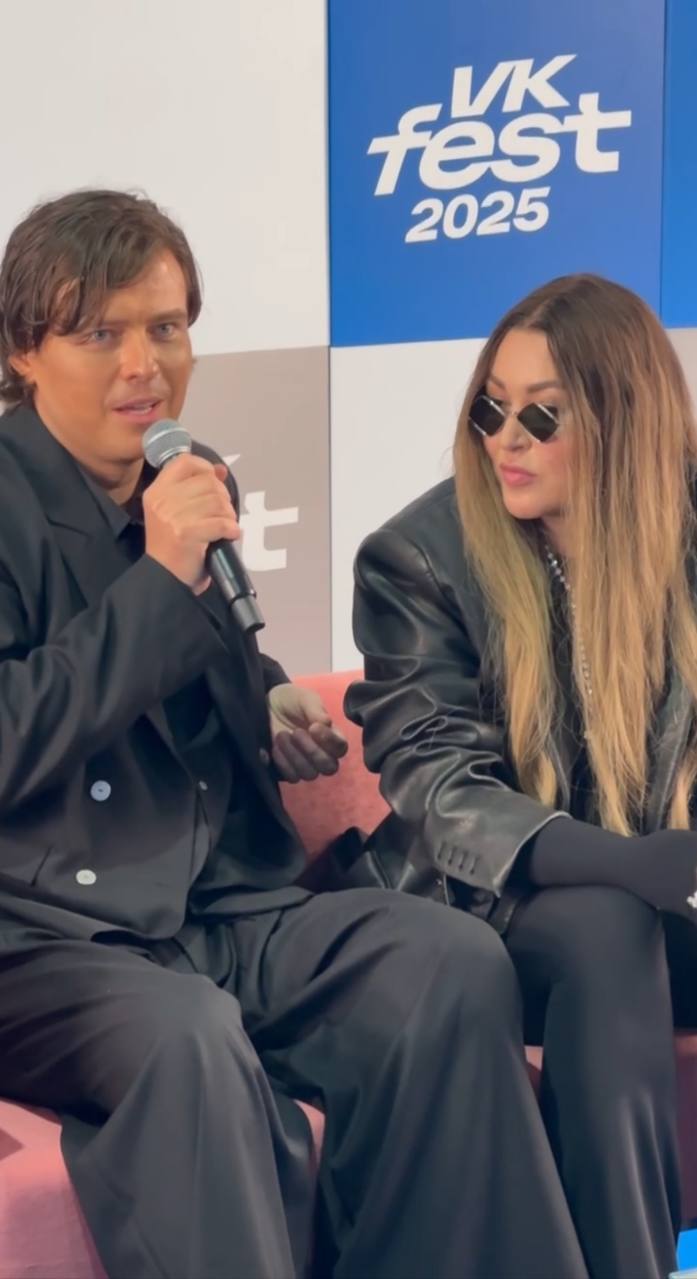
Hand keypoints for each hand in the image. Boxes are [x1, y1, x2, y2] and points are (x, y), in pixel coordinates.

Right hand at [143, 455, 239, 593]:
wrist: (163, 578)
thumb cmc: (173, 546)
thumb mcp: (177, 512)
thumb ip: (197, 488)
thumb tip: (220, 469)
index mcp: (157, 491)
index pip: (185, 462)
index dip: (205, 468)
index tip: (214, 484)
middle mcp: (162, 500)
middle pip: (208, 482)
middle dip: (223, 497)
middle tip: (222, 514)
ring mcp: (173, 516)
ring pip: (218, 502)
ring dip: (229, 515)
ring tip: (225, 526)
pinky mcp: (187, 533)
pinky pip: (221, 523)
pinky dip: (231, 530)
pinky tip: (229, 535)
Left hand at [267, 684, 347, 782]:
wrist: (268, 706)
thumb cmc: (292, 702)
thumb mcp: (305, 699)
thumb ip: (316, 710)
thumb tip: (326, 722)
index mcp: (332, 736)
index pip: (341, 748)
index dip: (330, 741)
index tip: (314, 727)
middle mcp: (323, 754)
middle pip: (329, 767)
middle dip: (312, 751)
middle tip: (296, 732)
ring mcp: (307, 765)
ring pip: (310, 774)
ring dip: (295, 755)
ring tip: (281, 735)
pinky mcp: (290, 770)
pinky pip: (292, 777)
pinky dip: (283, 763)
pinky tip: (275, 747)